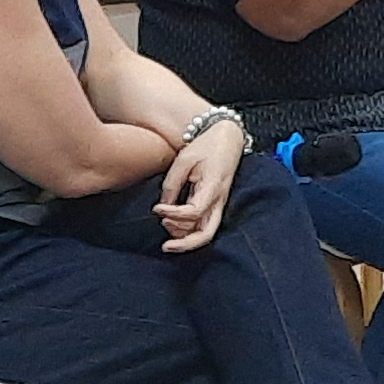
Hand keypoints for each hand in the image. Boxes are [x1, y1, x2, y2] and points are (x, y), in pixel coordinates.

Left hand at [154, 118, 240, 252]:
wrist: (228, 137)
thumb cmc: (206, 146)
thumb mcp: (185, 159)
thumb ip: (172, 184)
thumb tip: (163, 206)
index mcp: (212, 188)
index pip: (194, 212)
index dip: (173, 214)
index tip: (156, 209)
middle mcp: (219, 200)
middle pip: (206, 234)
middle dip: (185, 244)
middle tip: (165, 246)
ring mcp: (218, 204)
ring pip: (205, 232)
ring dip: (184, 236)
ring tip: (165, 224)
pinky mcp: (214, 203)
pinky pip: (204, 224)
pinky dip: (189, 231)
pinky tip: (173, 226)